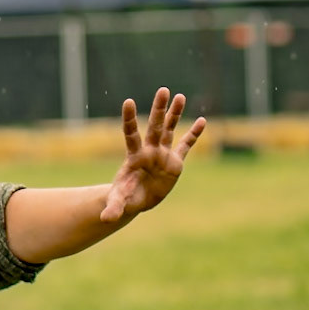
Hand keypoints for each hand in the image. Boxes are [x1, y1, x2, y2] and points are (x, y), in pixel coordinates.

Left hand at [100, 88, 205, 222]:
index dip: (130, 119)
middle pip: (155, 126)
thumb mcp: (119, 202)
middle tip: (163, 90)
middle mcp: (149, 150)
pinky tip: (203, 121)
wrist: (137, 200)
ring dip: (175, 114)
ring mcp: (162, 154)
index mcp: (134, 156)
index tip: (128, 102)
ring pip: (170, 130)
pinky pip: (185, 146)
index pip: (131, 133)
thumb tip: (105, 219)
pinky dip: (194, 135)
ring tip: (180, 96)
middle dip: (159, 109)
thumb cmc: (125, 197)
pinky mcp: (175, 162)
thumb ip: (114, 207)